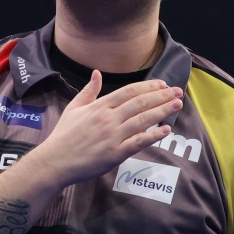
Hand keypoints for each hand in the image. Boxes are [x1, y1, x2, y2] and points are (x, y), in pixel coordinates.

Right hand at [31, 70, 182, 185]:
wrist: (55, 161)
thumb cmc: (64, 135)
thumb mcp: (74, 108)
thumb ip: (89, 91)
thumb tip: (97, 73)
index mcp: (99, 106)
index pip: (129, 92)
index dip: (148, 87)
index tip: (163, 84)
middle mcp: (108, 118)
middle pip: (140, 103)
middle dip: (162, 96)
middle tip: (178, 92)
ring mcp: (113, 136)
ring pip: (143, 120)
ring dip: (162, 111)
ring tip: (177, 105)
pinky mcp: (115, 153)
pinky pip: (139, 142)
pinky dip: (154, 135)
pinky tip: (166, 130)